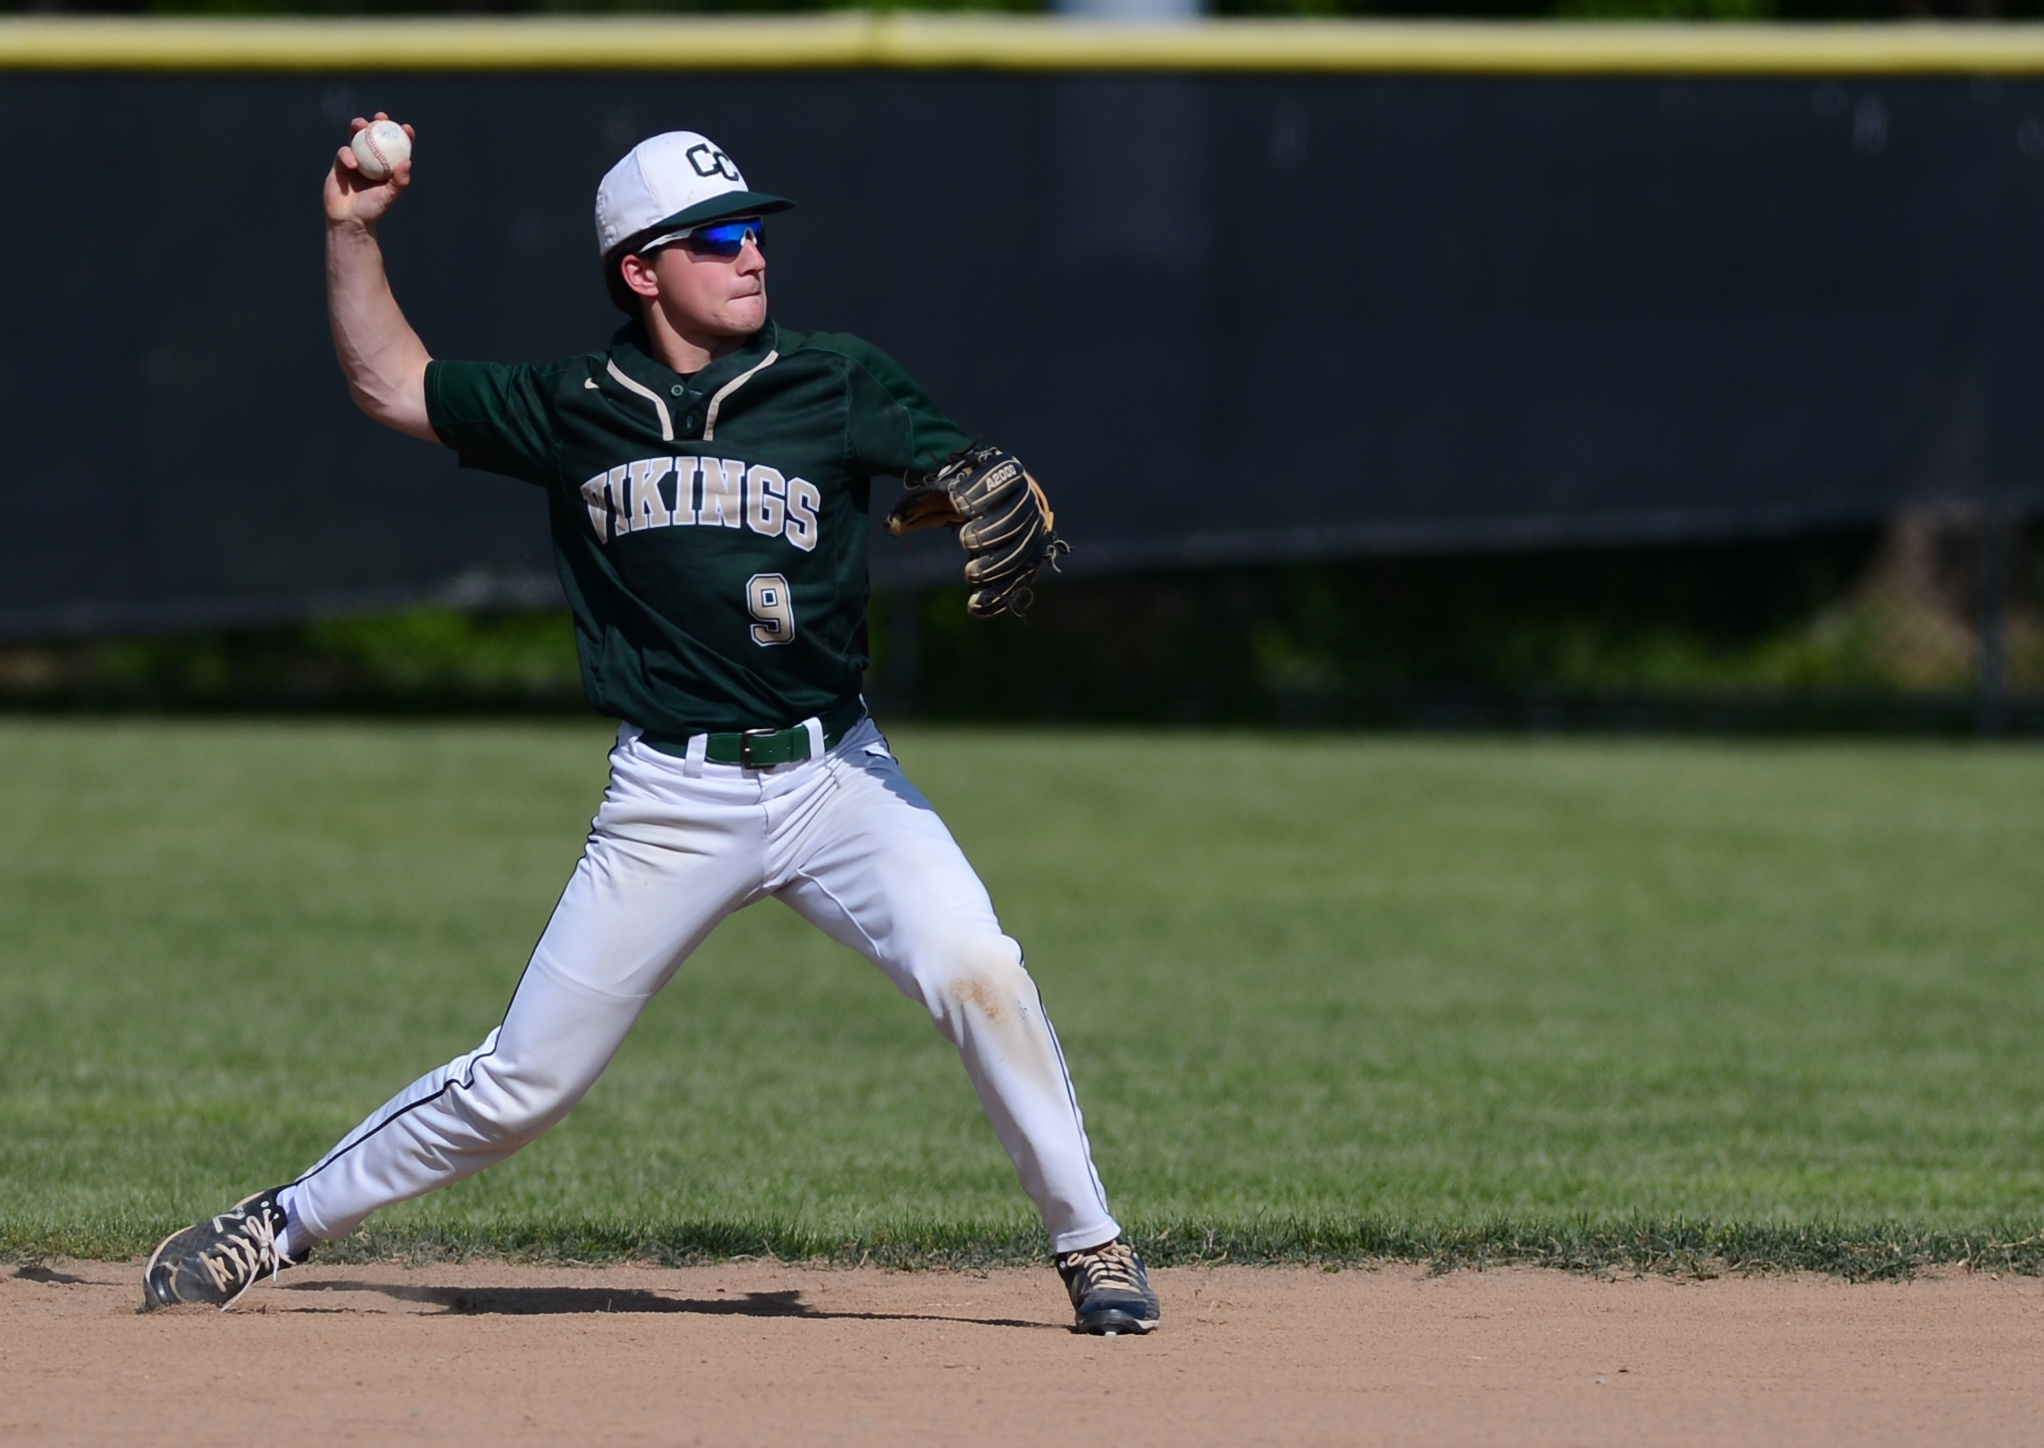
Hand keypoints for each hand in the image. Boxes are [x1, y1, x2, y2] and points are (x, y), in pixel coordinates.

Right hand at [324, 113, 414, 228]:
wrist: (349, 220)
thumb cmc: (372, 210)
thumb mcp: (388, 197)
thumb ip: (399, 182)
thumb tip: (407, 162)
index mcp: (387, 167)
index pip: (396, 147)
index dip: (402, 135)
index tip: (407, 128)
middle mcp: (372, 161)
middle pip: (375, 137)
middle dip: (379, 123)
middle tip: (381, 117)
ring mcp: (356, 160)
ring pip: (357, 138)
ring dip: (359, 127)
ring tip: (362, 124)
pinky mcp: (340, 164)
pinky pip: (343, 153)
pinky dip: (347, 155)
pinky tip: (352, 163)